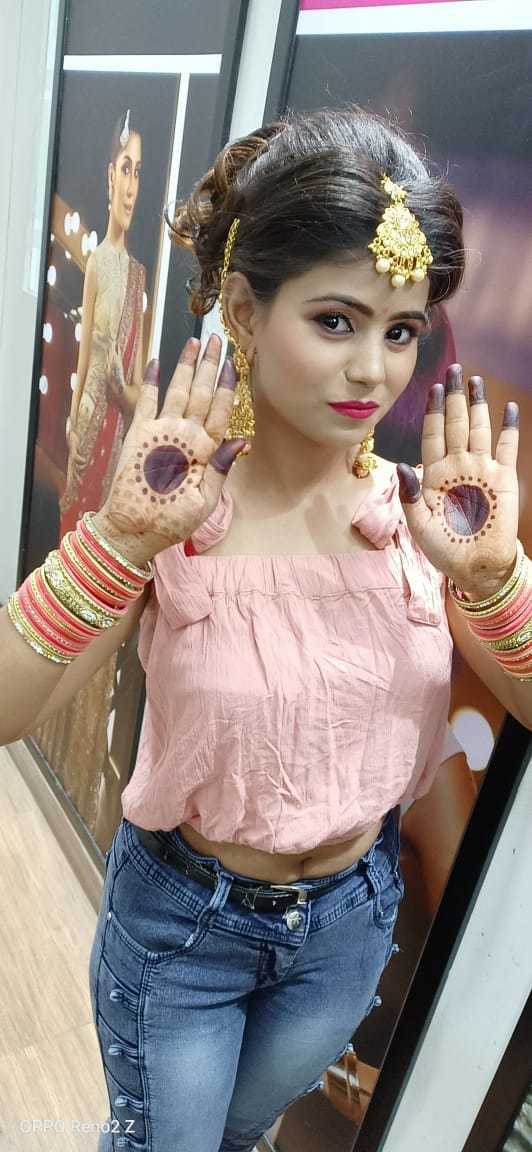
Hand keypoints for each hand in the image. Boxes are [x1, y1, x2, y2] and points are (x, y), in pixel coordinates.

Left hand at [93, 334, 246, 563]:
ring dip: (185, 365)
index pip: (219, 410)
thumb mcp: (205, 502)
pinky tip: (156, 362)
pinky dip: (151, 380)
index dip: (226, 385)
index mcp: (202, 451)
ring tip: (192, 342)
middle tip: (215, 339)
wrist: (130, 528)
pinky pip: (145, 400)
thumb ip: (221, 469)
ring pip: (176, 390)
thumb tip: (240, 440)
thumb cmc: (171, 520)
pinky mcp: (136, 434)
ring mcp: (157, 431)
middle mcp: (180, 434)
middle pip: (199, 392)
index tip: (232, 362)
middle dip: (208, 364)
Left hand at [396, 363, 519, 599]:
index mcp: (434, 473)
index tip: (432, 387)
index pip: (432, 434)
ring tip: (475, 381)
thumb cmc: (444, 547)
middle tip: (455, 369)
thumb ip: (409, 496)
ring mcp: (481, 469)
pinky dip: (508, 428)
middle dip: (454, 396)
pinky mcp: (503, 478)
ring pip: (479, 429)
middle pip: (456, 423)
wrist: (476, 565)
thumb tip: (403, 467)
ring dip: (478, 405)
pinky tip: (509, 409)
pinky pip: (507, 448)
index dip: (432, 411)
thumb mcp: (419, 525)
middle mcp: (457, 465)